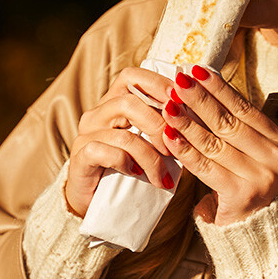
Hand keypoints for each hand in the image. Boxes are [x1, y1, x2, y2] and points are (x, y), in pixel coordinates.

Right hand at [65, 66, 176, 216]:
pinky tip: (137, 174)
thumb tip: (197, 112)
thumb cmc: (131, 169)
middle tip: (174, 149)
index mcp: (114, 102)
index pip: (132, 77)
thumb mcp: (150, 143)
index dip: (157, 84)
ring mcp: (86, 135)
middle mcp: (97, 114)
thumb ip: (164, 125)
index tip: (180, 102)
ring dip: (149, 156)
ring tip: (162, 176)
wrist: (98, 202)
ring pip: (122, 134)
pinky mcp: (80, 157)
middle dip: (158, 125)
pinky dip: (126, 163)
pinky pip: (104, 152)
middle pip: (129, 102)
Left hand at [160, 65, 277, 225]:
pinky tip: (169, 135)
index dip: (219, 88)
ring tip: (168, 105)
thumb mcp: (248, 152)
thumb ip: (233, 125)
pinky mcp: (241, 195)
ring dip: (187, 121)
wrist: (255, 231)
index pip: (244, 108)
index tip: (197, 69)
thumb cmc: (245, 183)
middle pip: (229, 122)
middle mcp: (275, 158)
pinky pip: (205, 167)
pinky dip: (185, 150)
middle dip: (200, 99)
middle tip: (178, 80)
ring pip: (215, 143)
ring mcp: (261, 178)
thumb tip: (200, 85)